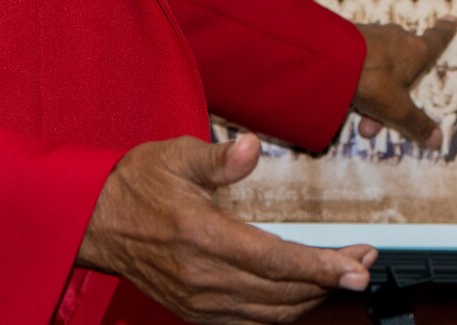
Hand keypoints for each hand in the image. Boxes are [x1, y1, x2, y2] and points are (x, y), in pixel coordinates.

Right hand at [77, 134, 375, 324]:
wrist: (93, 220)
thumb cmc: (135, 184)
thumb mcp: (176, 155)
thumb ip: (219, 158)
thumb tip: (251, 148)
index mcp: (200, 236)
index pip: (272, 260)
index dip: (319, 267)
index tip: (355, 267)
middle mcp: (201, 276)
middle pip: (281, 292)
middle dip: (328, 279)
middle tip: (363, 261)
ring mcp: (198, 300)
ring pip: (270, 312)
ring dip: (311, 296)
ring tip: (342, 272)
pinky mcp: (195, 311)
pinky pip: (250, 321)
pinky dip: (283, 310)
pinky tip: (304, 292)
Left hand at [352, 19, 455, 147]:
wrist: (329, 58)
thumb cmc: (373, 80)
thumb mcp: (397, 110)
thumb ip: (416, 124)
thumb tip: (438, 140)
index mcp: (416, 50)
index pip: (436, 40)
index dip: (445, 32)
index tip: (451, 19)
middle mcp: (397, 38)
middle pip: (404, 65)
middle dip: (395, 96)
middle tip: (380, 122)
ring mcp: (372, 35)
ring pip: (380, 68)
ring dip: (374, 95)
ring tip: (359, 120)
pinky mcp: (350, 37)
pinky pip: (361, 63)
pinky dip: (358, 83)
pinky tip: (345, 100)